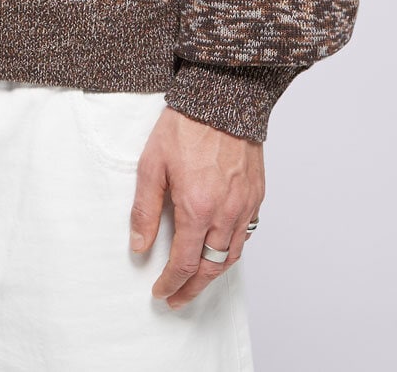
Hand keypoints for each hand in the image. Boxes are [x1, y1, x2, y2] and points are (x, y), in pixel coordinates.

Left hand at [128, 108, 264, 307]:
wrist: (223, 97)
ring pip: (232, 255)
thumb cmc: (186, 125)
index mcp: (197, 208)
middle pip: (211, 267)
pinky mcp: (257, 195)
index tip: (160, 291)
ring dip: (213, 274)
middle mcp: (226, 213)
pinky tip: (219, 248)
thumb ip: (145, 210)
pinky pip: (246, 234)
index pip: (184, 263)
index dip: (171, 283)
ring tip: (196, 281)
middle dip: (193, 288)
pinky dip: (232, 249)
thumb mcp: (152, 165)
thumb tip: (139, 246)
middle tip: (177, 298)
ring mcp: (245, 206)